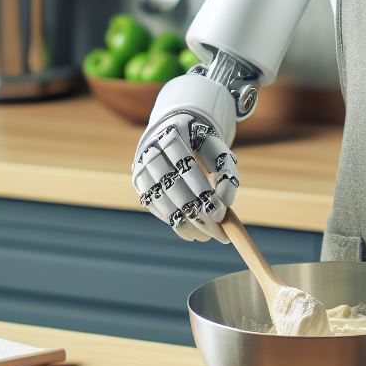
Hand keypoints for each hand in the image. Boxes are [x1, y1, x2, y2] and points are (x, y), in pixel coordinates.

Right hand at [130, 73, 239, 242]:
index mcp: (172, 134)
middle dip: (197, 214)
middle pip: (174, 189)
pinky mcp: (139, 183)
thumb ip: (226, 171)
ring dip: (186, 223)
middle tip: (218, 234)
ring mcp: (141, 168)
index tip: (221, 214)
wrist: (175, 128)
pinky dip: (174, 222)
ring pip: (163, 202)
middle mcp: (151, 150)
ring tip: (207, 237)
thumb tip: (226, 203)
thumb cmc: (202, 141)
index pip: (187, 167)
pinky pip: (156, 207)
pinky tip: (192, 233)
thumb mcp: (218, 149)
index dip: (203, 192)